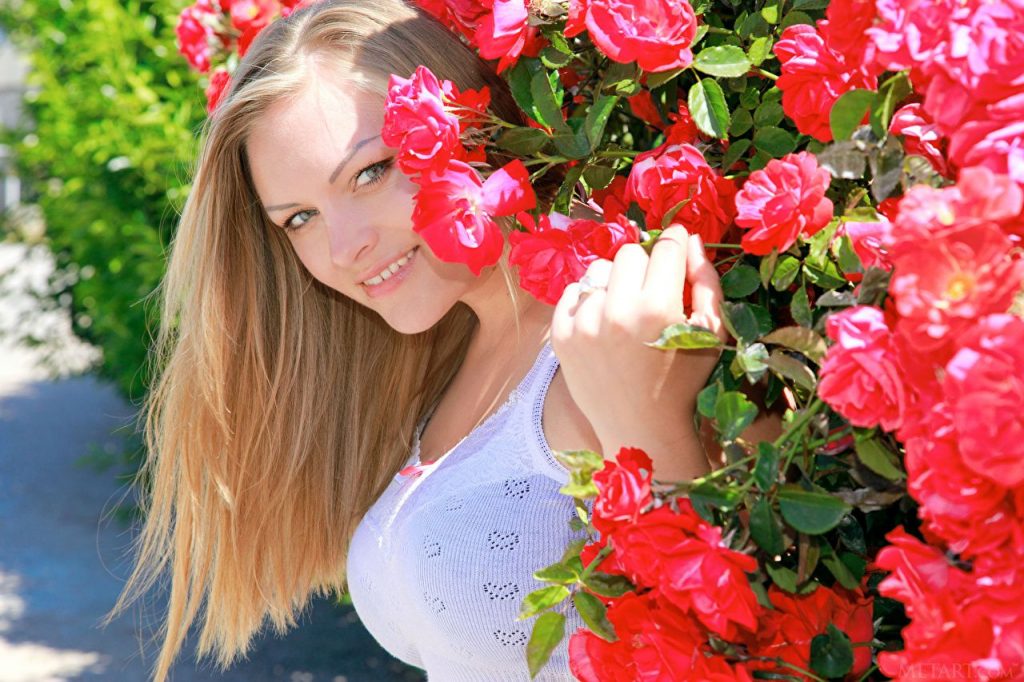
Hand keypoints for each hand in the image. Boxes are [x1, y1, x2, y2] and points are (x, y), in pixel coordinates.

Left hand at [550, 224, 726, 479]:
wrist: (639, 430)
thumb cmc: (683, 382)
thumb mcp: (711, 333)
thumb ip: (706, 281)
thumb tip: (690, 239)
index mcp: (658, 309)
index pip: (667, 246)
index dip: (676, 245)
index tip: (677, 252)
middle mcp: (617, 311)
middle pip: (630, 253)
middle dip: (645, 267)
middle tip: (651, 293)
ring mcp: (583, 323)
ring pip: (599, 270)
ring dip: (615, 284)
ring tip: (624, 313)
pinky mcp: (560, 335)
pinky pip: (572, 292)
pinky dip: (588, 301)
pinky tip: (602, 323)